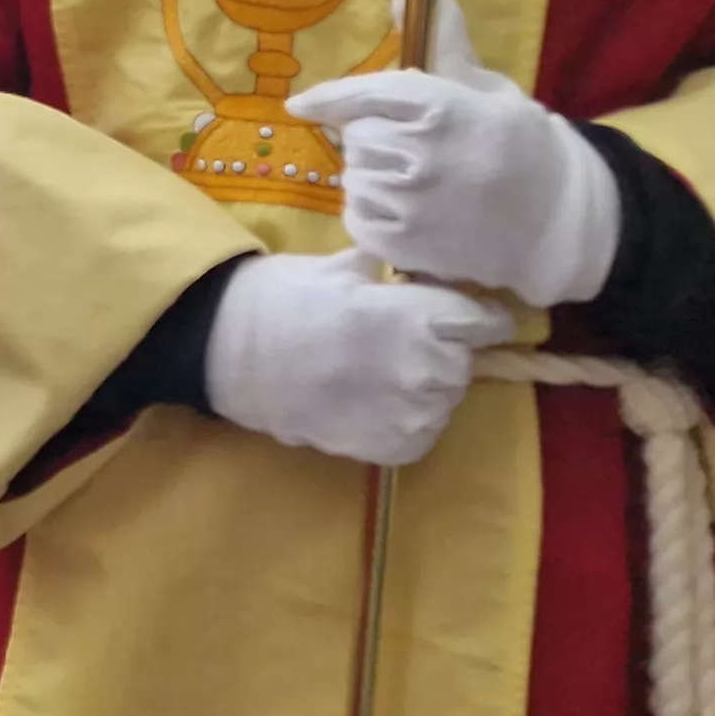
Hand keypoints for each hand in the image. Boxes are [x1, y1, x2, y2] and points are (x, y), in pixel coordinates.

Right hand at [204, 250, 515, 465]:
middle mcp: (429, 368)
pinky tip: (369, 402)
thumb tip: (418, 268)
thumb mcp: (341, 266)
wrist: (228, 354)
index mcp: (423, 317)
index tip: (458, 313)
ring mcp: (413, 415)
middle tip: (398, 341)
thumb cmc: (282, 297)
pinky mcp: (393, 448)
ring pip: (444, 400)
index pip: (486, 322)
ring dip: (422, 388)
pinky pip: (421, 433)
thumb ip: (392, 272)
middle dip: (441, 350)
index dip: (473, 315)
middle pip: (463, 362)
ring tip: (377, 374)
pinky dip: (403, 419)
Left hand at [289, 0, 618, 305]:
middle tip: (416, 150)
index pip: (365, 94)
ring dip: (373, 176)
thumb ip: (442, 39)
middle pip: (356, 137)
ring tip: (419, 182)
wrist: (558, 220)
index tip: (301, 105)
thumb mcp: (487, 87)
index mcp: (441, 107)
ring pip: (353, 177)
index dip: (329, 99)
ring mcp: (411, 202)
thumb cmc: (520, 145)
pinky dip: (371, 213)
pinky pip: (356, 217)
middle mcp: (421, 153)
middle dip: (375, 138)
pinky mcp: (405, 244)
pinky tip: (409, 211)